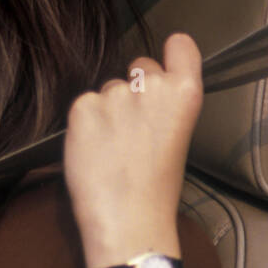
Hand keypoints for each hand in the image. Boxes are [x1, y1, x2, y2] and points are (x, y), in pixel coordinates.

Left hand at [64, 31, 203, 267]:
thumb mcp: (178, 138)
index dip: (170, 55)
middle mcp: (152, 86)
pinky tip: (93, 150)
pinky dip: (84, 123)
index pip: (181, 46)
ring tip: (112, 148)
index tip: (164, 68)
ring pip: (107, 88)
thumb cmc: (156, 189)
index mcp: (185, 94)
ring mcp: (114, 94)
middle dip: (134, 87)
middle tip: (132, 127)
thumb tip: (144, 91)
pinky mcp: (82, 107)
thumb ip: (165, 106)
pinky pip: (82, 104)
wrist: (128, 222)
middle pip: (139, 66)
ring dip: (106, 109)